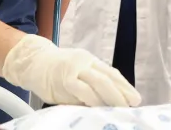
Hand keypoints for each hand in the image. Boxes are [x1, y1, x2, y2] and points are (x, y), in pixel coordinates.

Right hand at [2, 35, 140, 106]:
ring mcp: (75, 69)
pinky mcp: (64, 79)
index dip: (125, 86)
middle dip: (121, 92)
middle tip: (132, 104)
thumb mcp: (77, 73)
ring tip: (119, 108)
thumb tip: (108, 102)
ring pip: (98, 82)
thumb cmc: (57, 72)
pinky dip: (92, 98)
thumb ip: (90, 84)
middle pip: (108, 77)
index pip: (112, 73)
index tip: (135, 98)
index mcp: (91, 61)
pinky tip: (99, 107)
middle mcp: (86, 62)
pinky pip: (81, 89)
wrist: (34, 62)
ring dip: (110, 97)